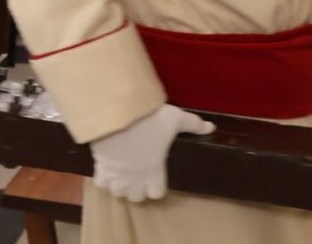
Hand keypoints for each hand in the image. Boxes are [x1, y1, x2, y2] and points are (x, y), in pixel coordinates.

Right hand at [89, 104, 213, 201]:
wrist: (116, 113)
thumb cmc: (148, 120)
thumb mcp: (174, 118)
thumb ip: (193, 124)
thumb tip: (211, 127)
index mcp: (154, 171)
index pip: (156, 194)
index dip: (155, 187)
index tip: (155, 176)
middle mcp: (135, 178)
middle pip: (136, 198)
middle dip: (136, 189)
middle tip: (137, 175)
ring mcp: (116, 174)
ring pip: (117, 193)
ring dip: (119, 186)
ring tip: (121, 175)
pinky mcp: (100, 166)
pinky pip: (100, 183)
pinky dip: (103, 179)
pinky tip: (106, 168)